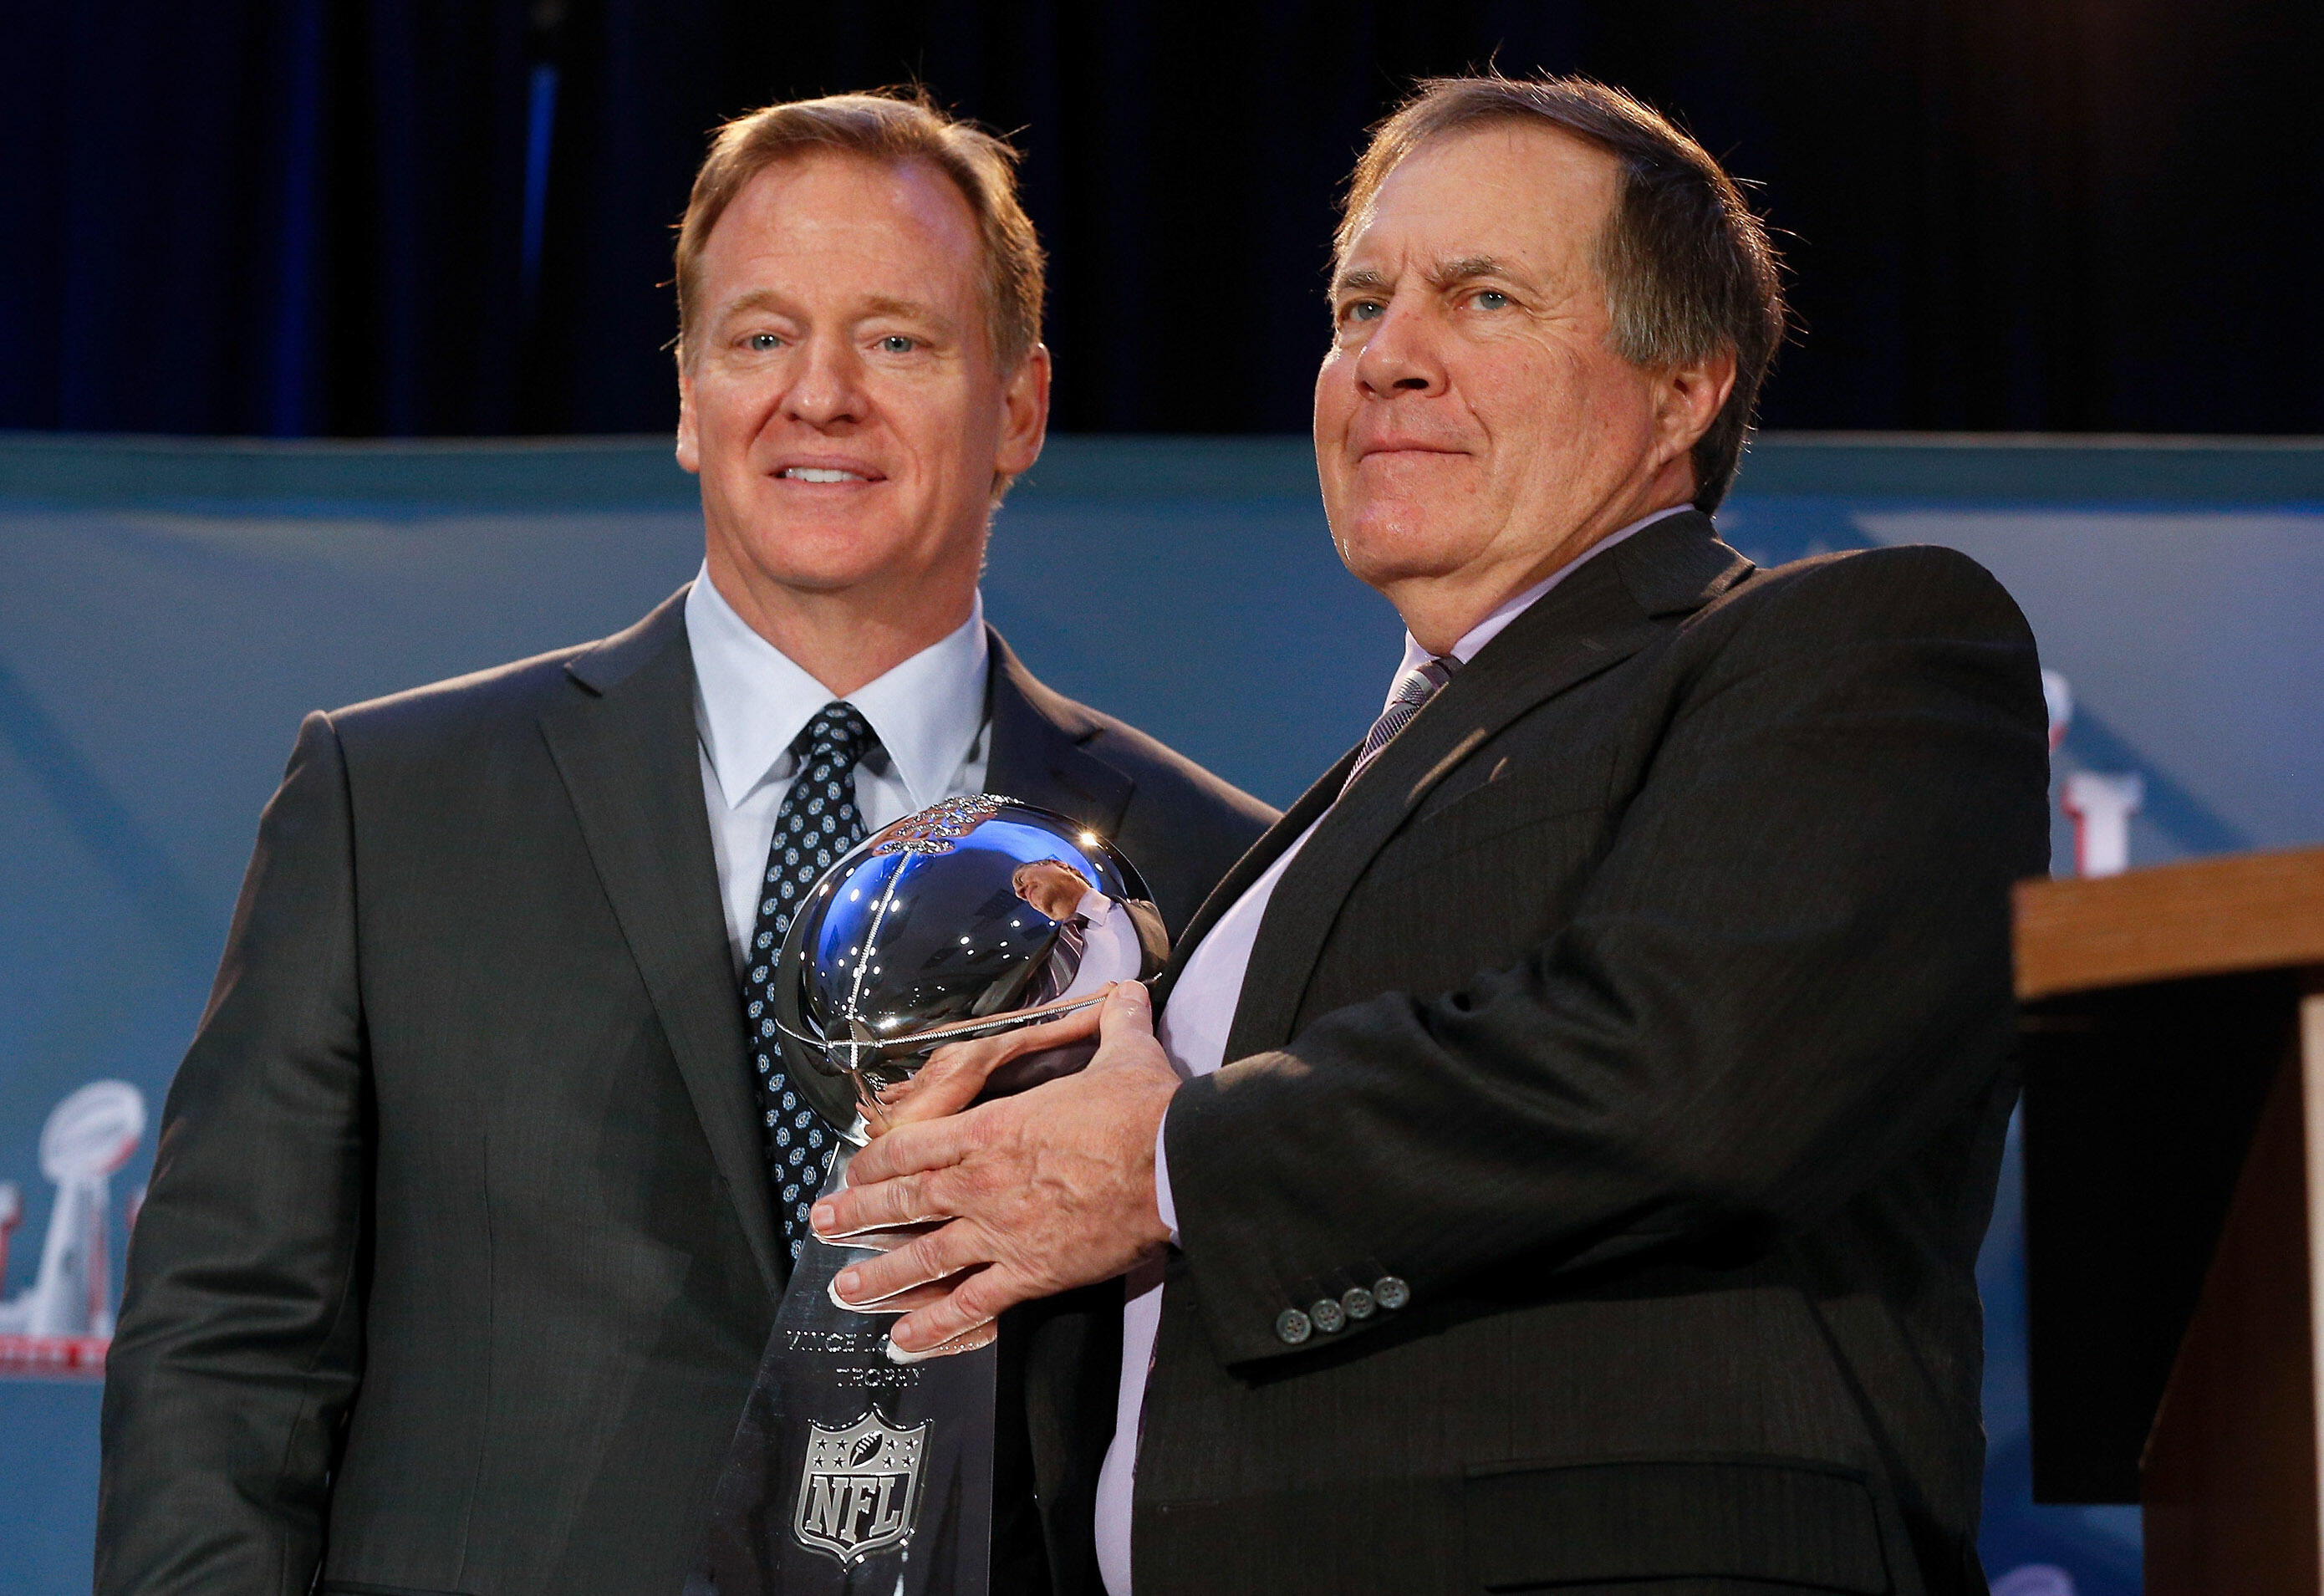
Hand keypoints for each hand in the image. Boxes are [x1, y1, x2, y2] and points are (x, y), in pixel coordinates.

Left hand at [811, 981, 1178, 1355]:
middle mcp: (983, 1180)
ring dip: (880, 1276)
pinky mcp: (1031, 1272)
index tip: (855, 1170)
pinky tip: (907, 1340)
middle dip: (857, 1214)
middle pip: (904, 1199)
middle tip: (823, 1226)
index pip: (915, 1144)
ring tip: (846, 1290)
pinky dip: (935, 1325)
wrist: (1174, 1164)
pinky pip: (972, 1304)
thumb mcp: (1125, 1055)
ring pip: (924, 1256)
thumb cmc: (1146, 1111)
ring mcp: (1002, 1230)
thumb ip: (1116, 1024)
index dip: (878, 1160)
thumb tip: (1129, 995)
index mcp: (994, 1128)